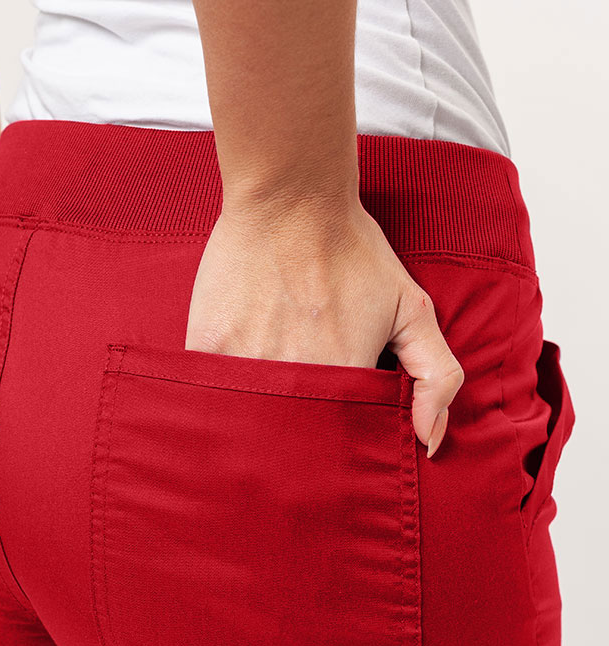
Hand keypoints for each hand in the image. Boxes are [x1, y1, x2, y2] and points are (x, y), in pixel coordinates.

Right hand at [184, 198, 463, 456]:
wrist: (291, 198)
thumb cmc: (353, 251)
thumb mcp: (413, 308)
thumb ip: (437, 376)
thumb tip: (428, 442)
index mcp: (342, 378)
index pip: (336, 443)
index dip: (334, 447)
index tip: (330, 436)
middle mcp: (292, 377)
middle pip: (288, 439)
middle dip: (291, 443)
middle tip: (293, 423)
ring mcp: (244, 364)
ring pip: (245, 420)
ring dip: (253, 420)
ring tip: (261, 400)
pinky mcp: (208, 347)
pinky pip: (208, 392)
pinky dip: (217, 395)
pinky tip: (231, 379)